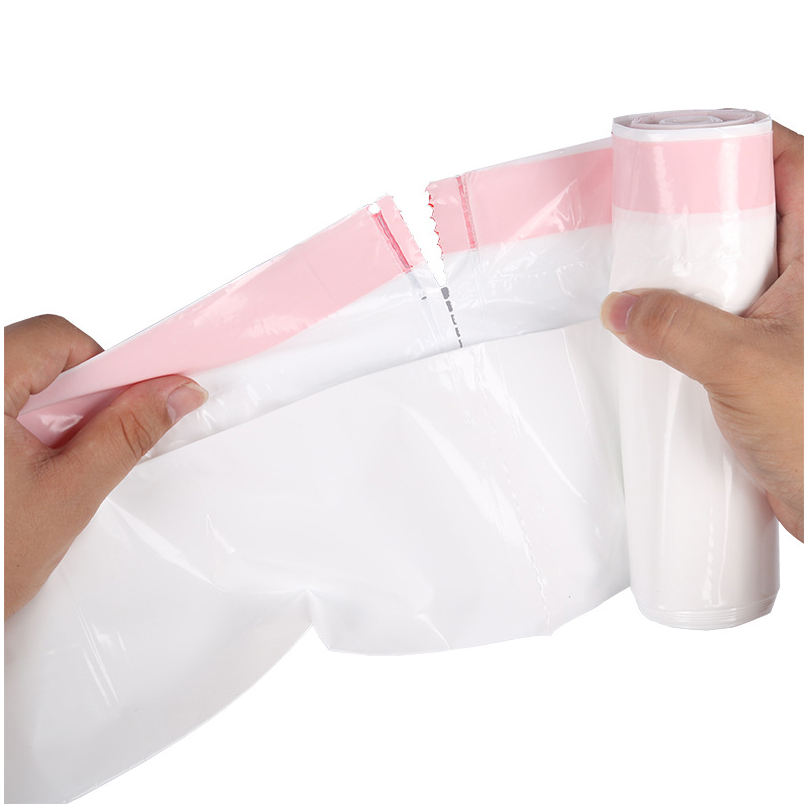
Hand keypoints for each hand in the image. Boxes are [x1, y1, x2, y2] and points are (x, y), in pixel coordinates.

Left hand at [4, 315, 206, 616]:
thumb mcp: (68, 493)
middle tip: (85, 450)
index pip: (59, 338)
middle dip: (76, 399)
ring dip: (48, 418)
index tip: (131, 403)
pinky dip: (22, 430)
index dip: (104, 367)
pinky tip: (21, 474)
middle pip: (36, 357)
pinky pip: (0, 408)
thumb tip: (177, 392)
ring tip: (49, 470)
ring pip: (16, 383)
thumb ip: (127, 433)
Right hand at [601, 122, 803, 540]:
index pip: (789, 163)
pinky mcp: (768, 349)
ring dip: (691, 268)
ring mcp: (789, 314)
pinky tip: (658, 325)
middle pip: (755, 209)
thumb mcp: (742, 366)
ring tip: (644, 273)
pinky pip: (724, 311)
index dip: (738, 144)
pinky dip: (691, 311)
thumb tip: (622, 306)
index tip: (683, 149)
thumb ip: (675, 327)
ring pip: (736, 263)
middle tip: (648, 215)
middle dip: (700, 208)